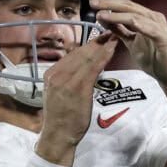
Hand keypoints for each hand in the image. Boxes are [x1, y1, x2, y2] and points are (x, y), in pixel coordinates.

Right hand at [35, 32, 117, 164]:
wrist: (58, 136)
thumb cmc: (61, 118)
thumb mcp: (59, 94)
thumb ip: (68, 79)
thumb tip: (81, 68)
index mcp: (51, 74)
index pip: (72, 55)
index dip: (88, 45)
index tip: (100, 37)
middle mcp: (57, 74)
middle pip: (80, 53)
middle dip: (97, 42)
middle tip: (112, 31)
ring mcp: (66, 81)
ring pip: (87, 57)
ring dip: (102, 45)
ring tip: (115, 36)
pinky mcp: (78, 88)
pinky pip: (93, 68)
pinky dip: (104, 56)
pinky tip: (112, 49)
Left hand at [91, 0, 166, 110]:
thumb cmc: (153, 58)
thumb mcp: (131, 42)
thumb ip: (119, 30)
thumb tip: (104, 18)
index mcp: (145, 18)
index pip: (125, 6)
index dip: (108, 3)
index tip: (92, 2)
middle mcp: (152, 18)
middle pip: (128, 6)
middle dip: (109, 4)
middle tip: (93, 2)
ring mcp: (159, 27)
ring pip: (136, 15)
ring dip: (117, 14)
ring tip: (101, 14)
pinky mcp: (164, 38)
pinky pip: (149, 29)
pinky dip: (136, 24)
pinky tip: (124, 21)